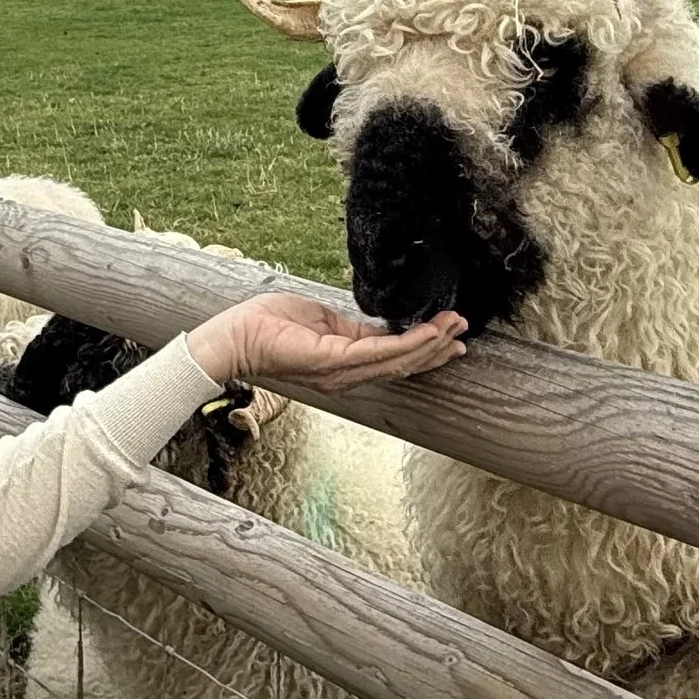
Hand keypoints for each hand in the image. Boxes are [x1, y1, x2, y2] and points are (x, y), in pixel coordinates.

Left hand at [185, 292, 465, 391]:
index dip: (424, 348)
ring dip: (429, 344)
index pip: (393, 359)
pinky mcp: (333, 361)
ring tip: (453, 327)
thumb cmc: (269, 325)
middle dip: (435, 348)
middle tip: (462, 331)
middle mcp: (347, 375)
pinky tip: (428, 331)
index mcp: (345, 365)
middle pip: (402, 365)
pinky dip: (407, 343)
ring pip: (397, 361)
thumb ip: (351, 329)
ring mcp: (341, 372)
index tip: (449, 333)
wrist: (236, 335)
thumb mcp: (322, 322)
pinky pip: (379, 353)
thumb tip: (378, 327)